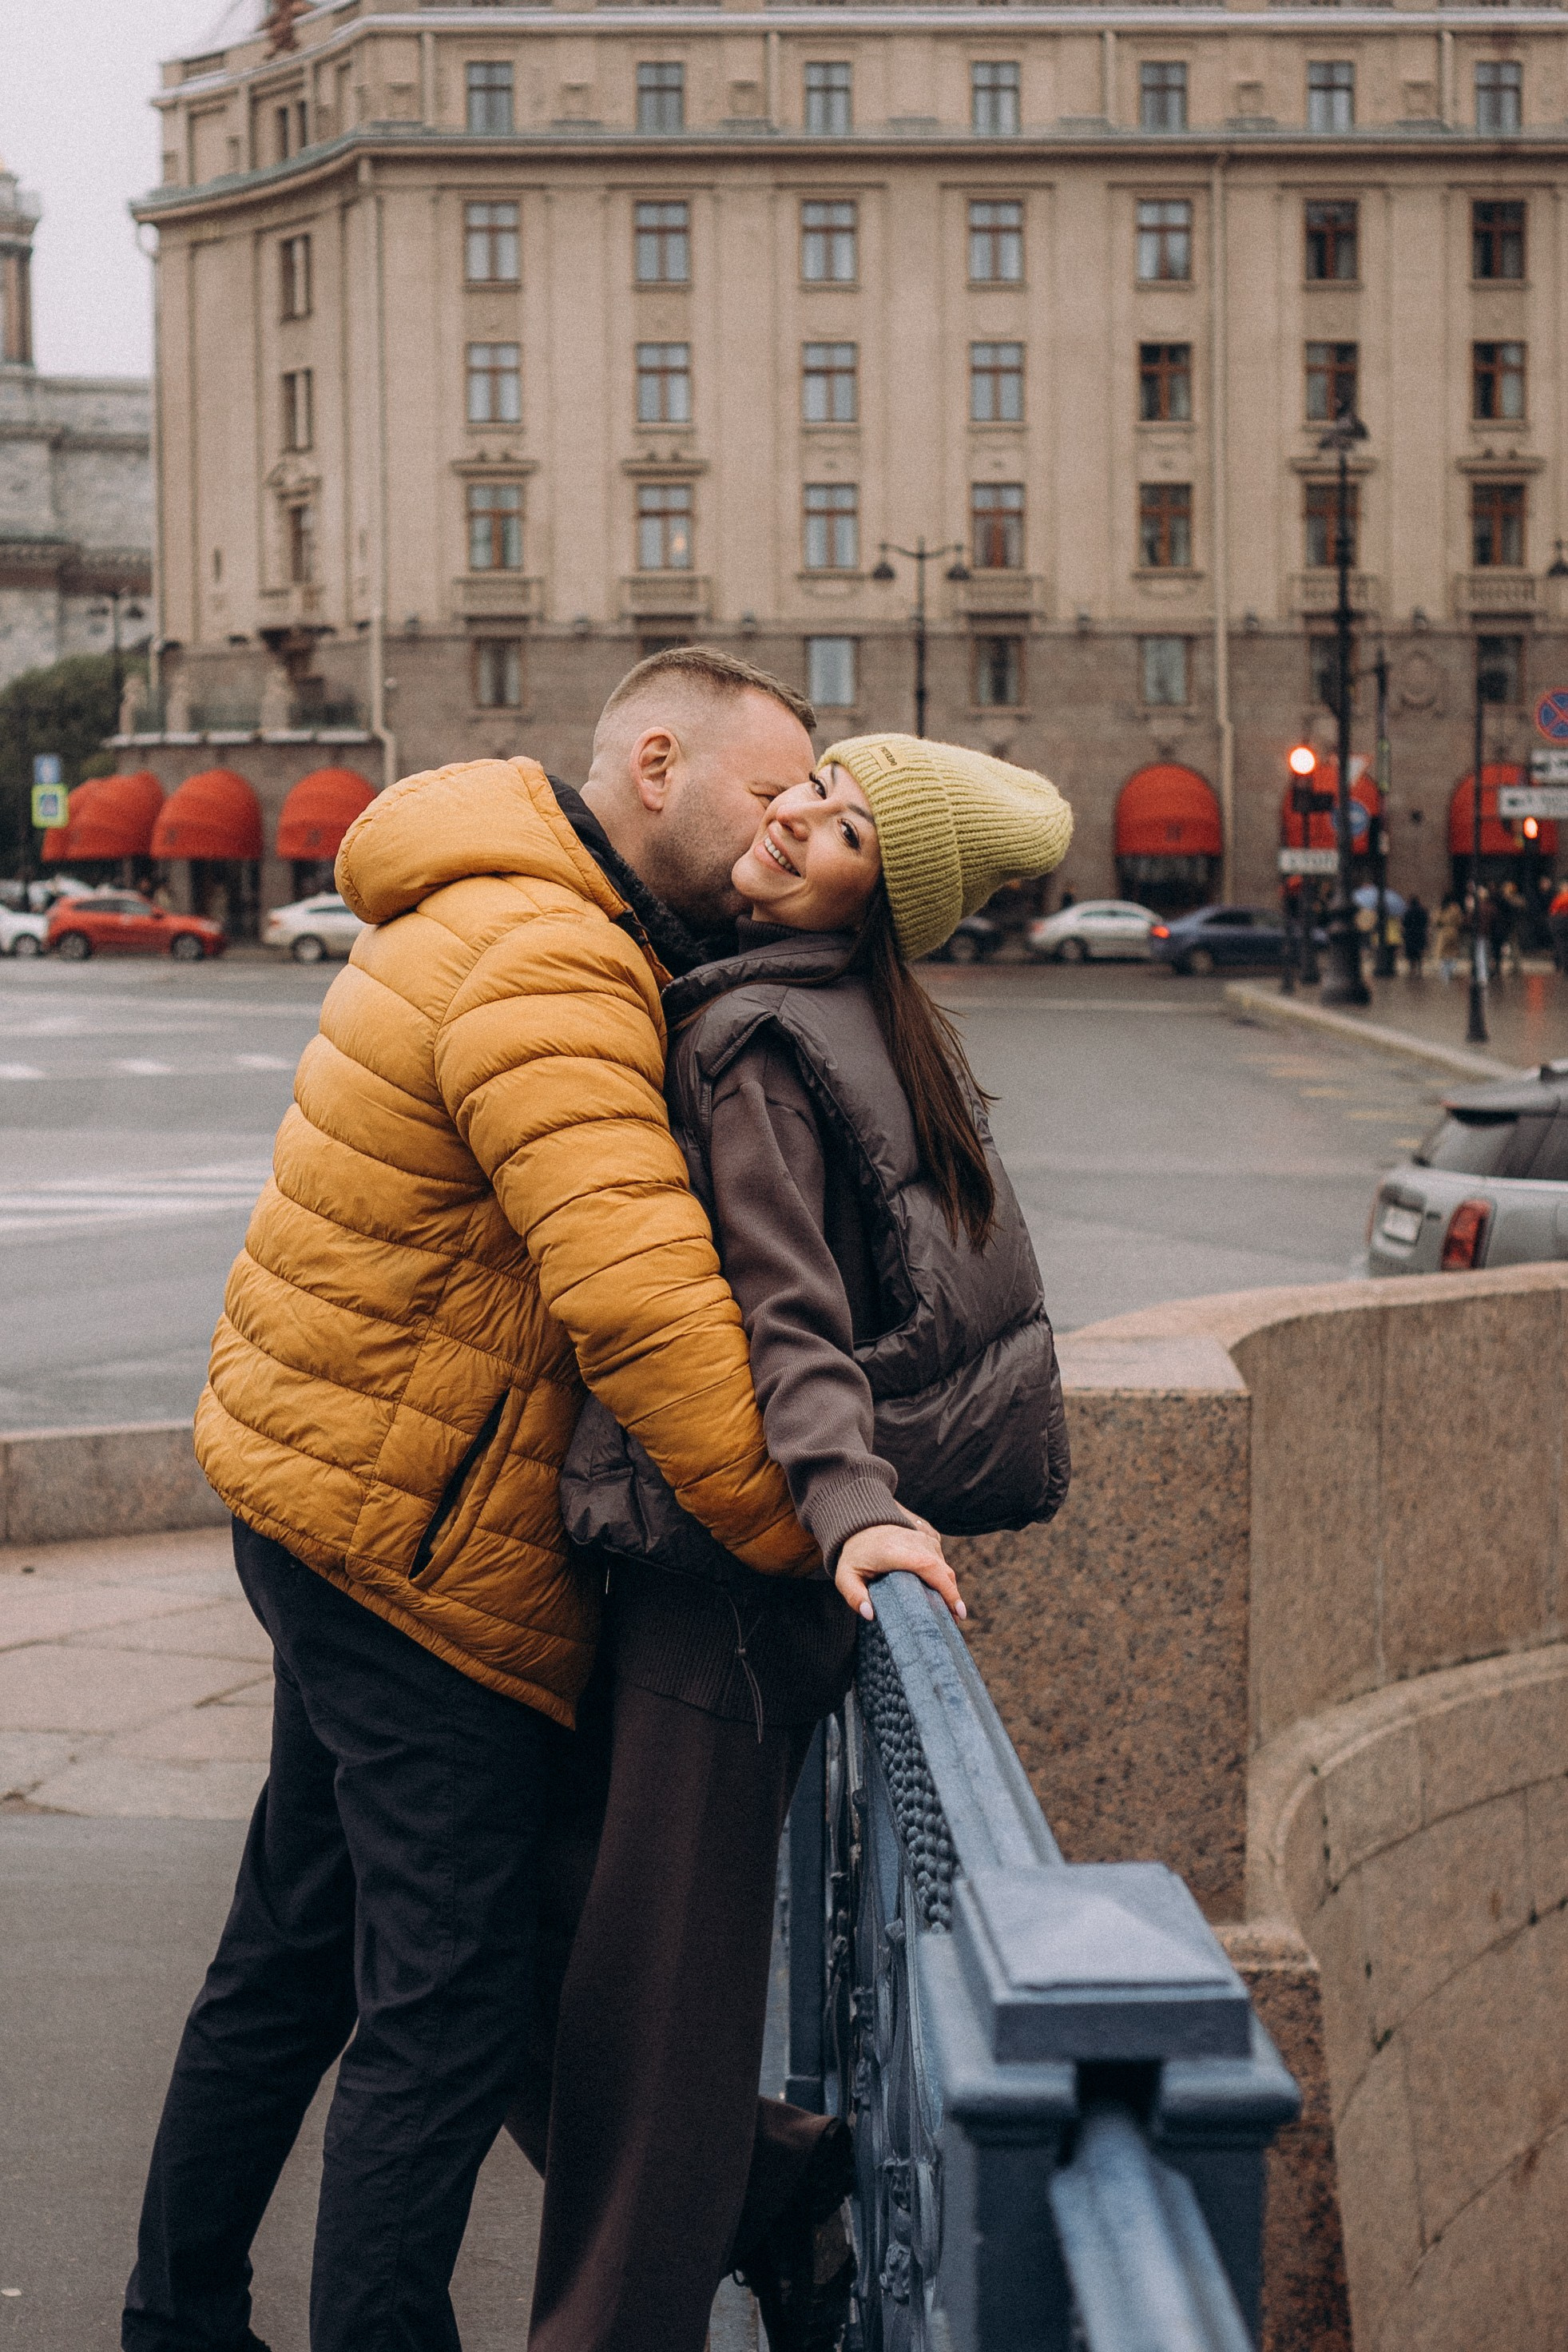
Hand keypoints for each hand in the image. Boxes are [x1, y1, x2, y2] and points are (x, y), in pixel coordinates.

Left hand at [834, 1523, 965, 1625]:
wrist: (861, 1523)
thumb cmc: (854, 1554)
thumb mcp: (845, 1576)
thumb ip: (854, 1596)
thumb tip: (870, 1615)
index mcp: (896, 1552)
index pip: (929, 1569)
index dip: (947, 1590)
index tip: (958, 1612)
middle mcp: (915, 1542)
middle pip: (944, 1571)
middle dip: (953, 1597)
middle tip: (954, 1622)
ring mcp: (924, 1538)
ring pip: (945, 1567)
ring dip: (949, 1589)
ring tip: (948, 1613)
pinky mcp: (928, 1538)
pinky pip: (941, 1560)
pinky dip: (944, 1578)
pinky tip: (940, 1595)